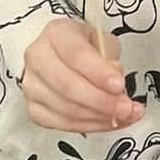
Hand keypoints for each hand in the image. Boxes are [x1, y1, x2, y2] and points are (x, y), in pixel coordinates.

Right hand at [19, 18, 143, 131]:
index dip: (99, 73)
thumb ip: (110, 57)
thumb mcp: (102, 41)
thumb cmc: (82, 47)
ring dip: (100, 117)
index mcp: (56, 34)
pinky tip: (108, 121)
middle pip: (68, 86)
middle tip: (126, 108)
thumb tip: (115, 81)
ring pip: (66, 109)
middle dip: (102, 101)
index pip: (76, 55)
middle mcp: (38, 59)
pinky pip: (63, 124)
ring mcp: (33, 86)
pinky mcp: (34, 109)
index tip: (119, 85)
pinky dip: (90, 125)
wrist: (57, 56)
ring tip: (125, 116)